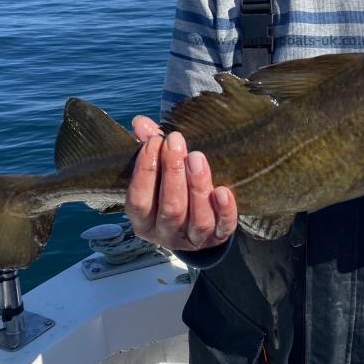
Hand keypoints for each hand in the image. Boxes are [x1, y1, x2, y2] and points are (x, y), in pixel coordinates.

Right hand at [125, 115, 237, 250]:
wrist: (196, 219)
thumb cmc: (169, 189)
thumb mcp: (156, 171)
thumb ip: (148, 147)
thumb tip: (141, 123)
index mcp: (143, 221)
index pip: (139, 201)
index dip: (145, 171)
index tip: (154, 142)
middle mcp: (166, 234)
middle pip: (170, 208)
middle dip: (172, 173)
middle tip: (176, 142)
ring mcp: (193, 239)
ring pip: (197, 220)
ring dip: (197, 187)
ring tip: (197, 157)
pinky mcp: (218, 238)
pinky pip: (223, 228)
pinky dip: (225, 210)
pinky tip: (223, 191)